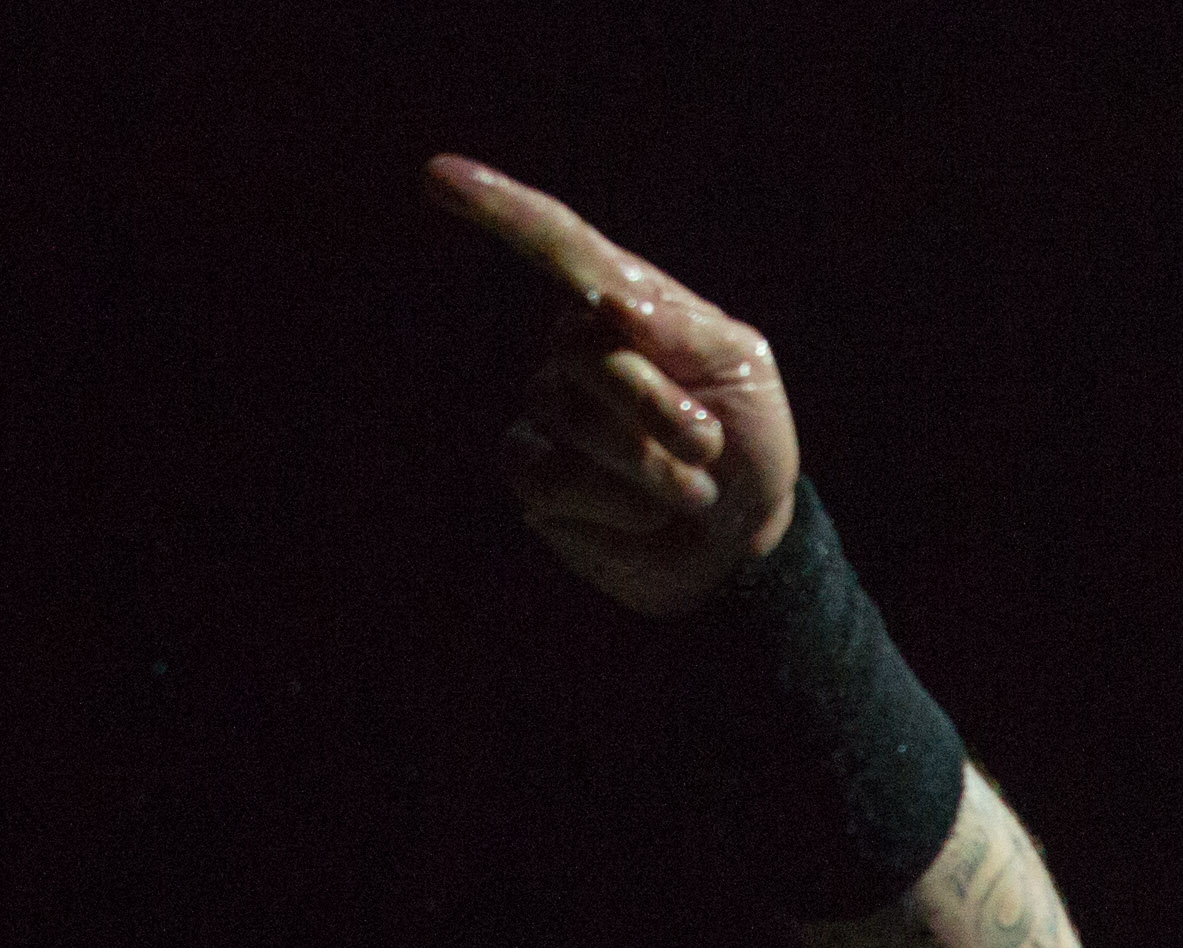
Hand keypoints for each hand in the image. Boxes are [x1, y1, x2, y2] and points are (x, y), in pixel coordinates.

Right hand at [425, 155, 803, 617]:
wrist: (741, 539)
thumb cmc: (746, 442)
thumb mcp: (744, 371)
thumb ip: (685, 328)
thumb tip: (607, 298)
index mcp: (628, 300)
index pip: (559, 244)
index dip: (500, 210)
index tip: (436, 174)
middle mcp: (576, 344)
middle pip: (583, 351)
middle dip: (659, 410)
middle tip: (708, 446)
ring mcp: (547, 407)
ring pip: (574, 424)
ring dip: (654, 470)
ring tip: (688, 485)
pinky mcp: (532, 471)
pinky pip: (553, 481)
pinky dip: (618, 509)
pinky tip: (641, 514)